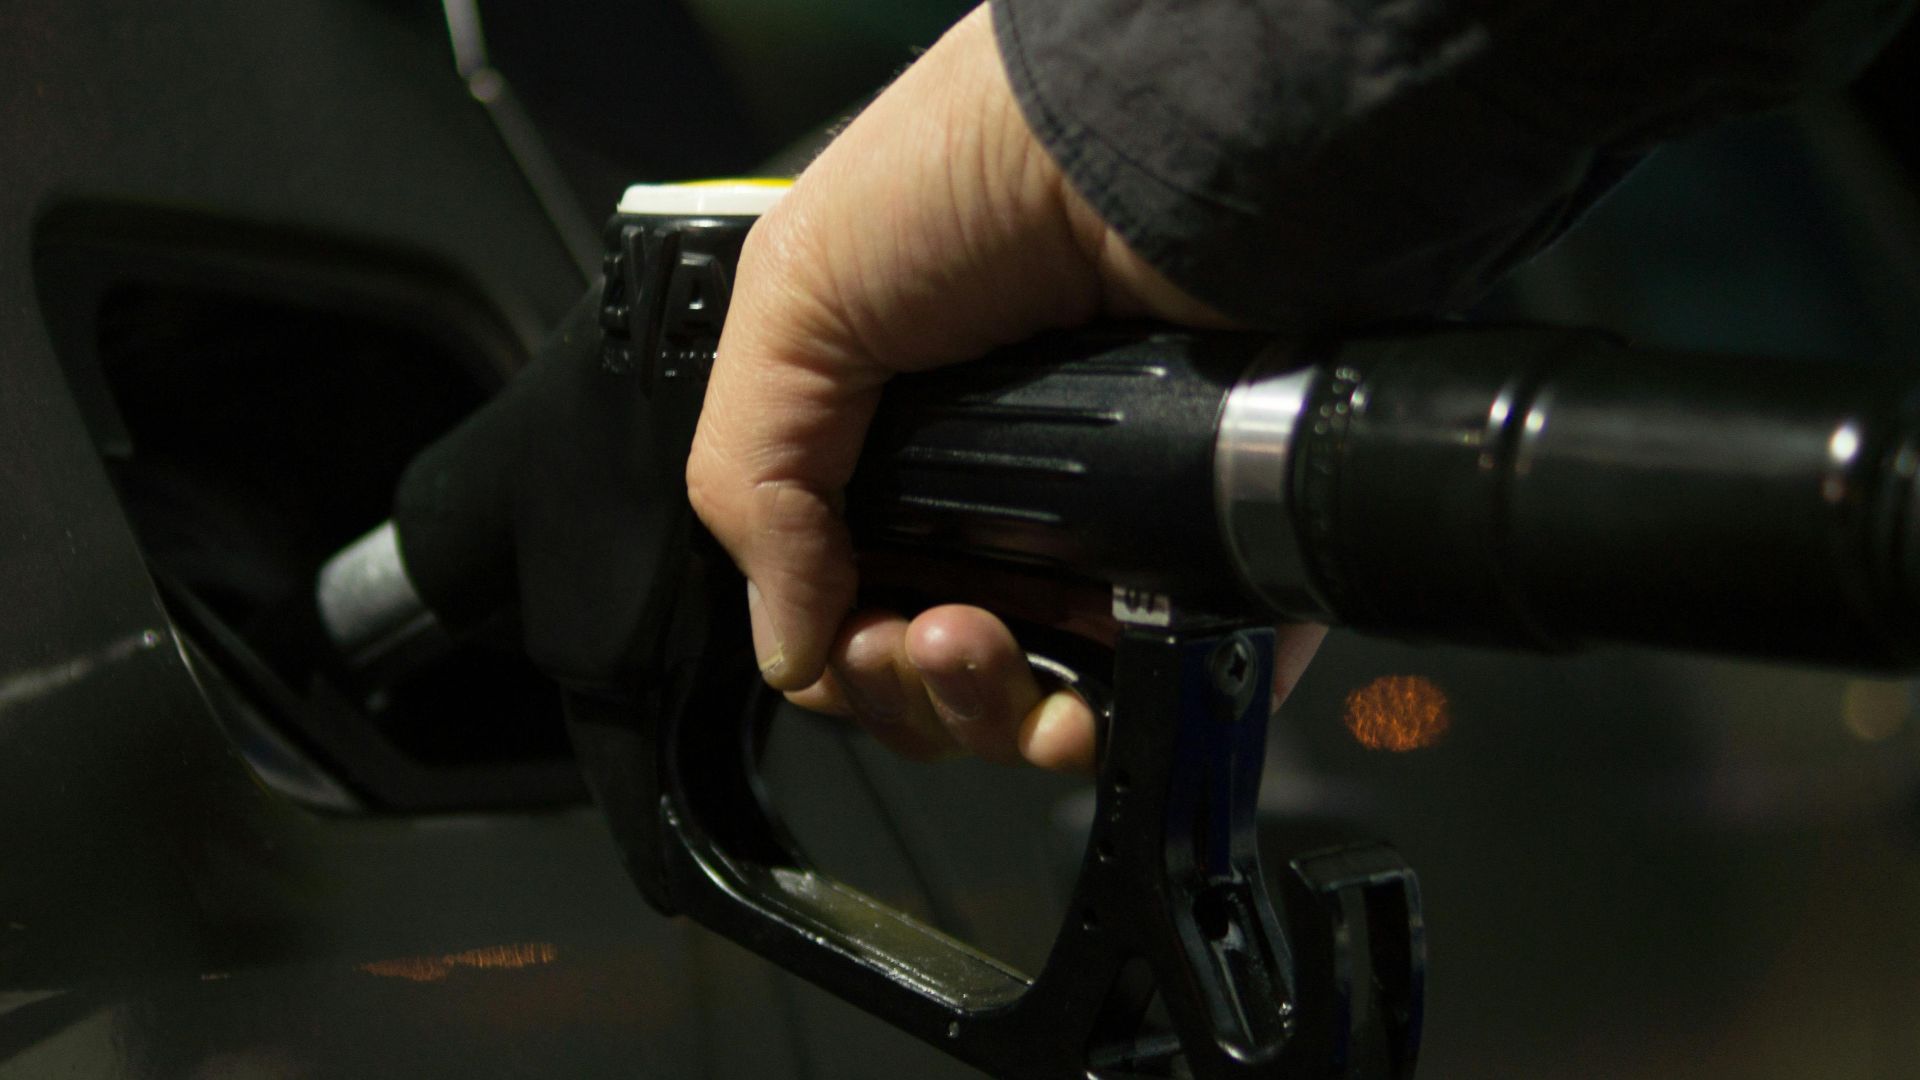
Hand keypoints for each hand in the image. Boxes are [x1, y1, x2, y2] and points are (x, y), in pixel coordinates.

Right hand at [686, 3, 1322, 768]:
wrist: (1158, 146)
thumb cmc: (979, 173)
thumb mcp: (797, 296)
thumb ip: (753, 476)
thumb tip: (785, 646)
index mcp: (896, 449)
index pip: (851, 605)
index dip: (841, 655)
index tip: (849, 638)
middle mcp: (1000, 499)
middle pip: (940, 677)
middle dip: (912, 692)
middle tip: (925, 635)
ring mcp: (1107, 533)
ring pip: (1040, 705)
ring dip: (992, 716)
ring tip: (986, 643)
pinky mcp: (1202, 556)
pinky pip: (1161, 691)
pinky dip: (1116, 730)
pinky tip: (1083, 703)